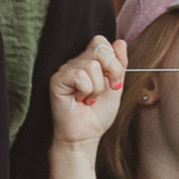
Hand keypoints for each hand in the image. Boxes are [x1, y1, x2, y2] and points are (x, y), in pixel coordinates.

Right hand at [47, 34, 126, 149]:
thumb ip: (119, 65)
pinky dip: (86, 91)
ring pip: (92, 65)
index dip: (114, 60)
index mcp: (89, 61)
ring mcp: (66, 70)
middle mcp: (76, 62)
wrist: (85, 136)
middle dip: (111, 71)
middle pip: (100, 49)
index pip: (102, 42)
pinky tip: (79, 100)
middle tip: (107, 90)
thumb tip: (120, 42)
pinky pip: (80, 76)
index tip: (115, 83)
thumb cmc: (97, 115)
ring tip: (89, 99)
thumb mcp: (116, 87)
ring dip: (97, 88)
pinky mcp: (57, 80)